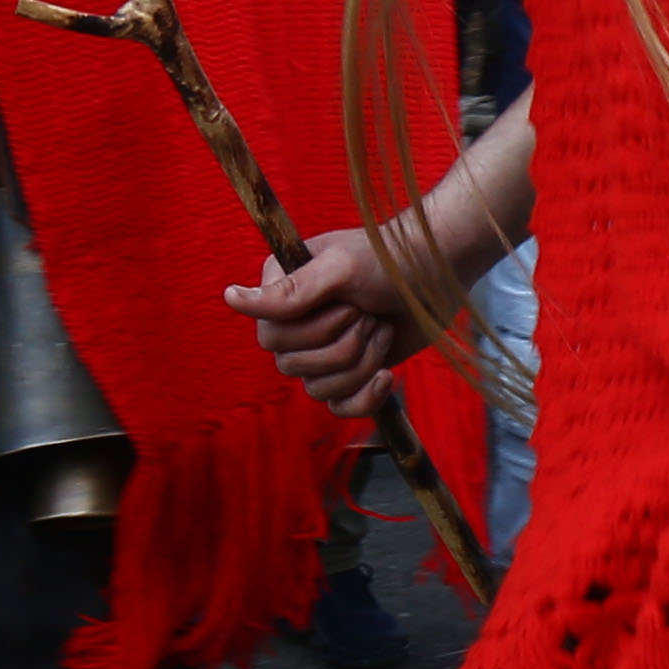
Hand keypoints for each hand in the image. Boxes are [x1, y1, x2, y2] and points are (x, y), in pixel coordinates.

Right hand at [230, 219, 425, 419]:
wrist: (438, 275)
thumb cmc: (390, 260)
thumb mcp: (341, 268)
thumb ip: (289, 291)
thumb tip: (230, 298)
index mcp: (281, 292)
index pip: (271, 339)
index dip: (315, 330)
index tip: (348, 303)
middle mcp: (295, 323)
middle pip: (294, 367)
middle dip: (345, 344)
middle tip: (369, 312)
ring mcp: (322, 351)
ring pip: (319, 389)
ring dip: (362, 361)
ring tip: (380, 327)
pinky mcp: (351, 373)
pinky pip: (340, 407)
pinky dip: (366, 396)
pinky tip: (386, 375)